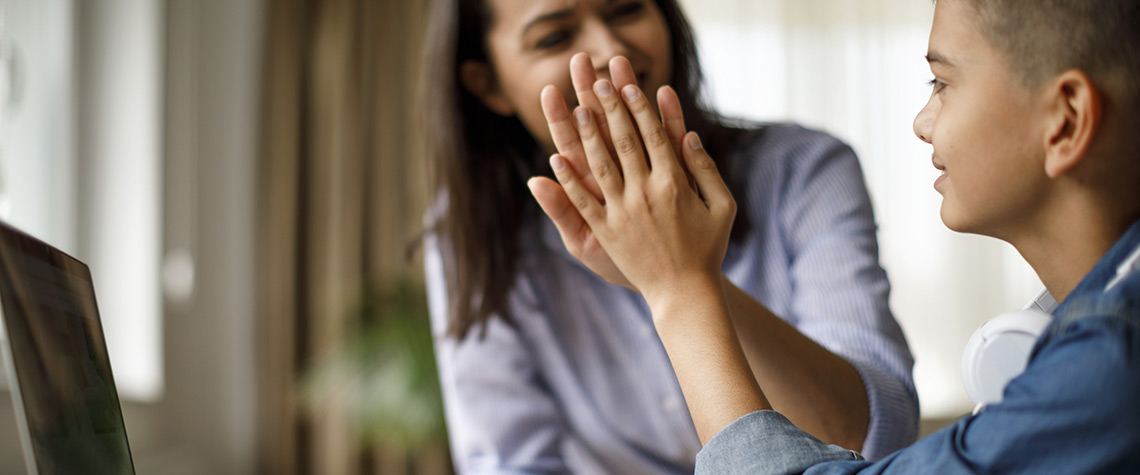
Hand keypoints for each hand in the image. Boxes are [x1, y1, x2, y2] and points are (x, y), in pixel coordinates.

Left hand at [541, 70, 735, 305]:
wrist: (685, 293)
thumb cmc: (709, 248)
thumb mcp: (722, 207)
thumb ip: (706, 170)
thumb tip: (688, 135)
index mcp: (675, 183)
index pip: (653, 135)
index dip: (640, 107)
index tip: (629, 85)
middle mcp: (645, 193)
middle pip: (623, 140)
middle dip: (609, 107)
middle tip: (597, 79)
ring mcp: (623, 212)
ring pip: (600, 164)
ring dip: (586, 134)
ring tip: (576, 107)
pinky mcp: (606, 232)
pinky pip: (583, 202)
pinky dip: (567, 181)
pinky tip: (555, 159)